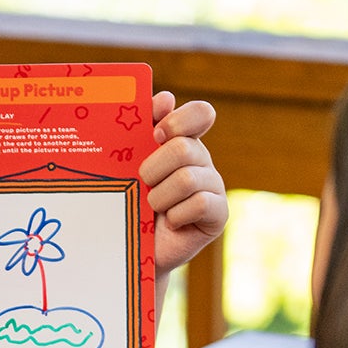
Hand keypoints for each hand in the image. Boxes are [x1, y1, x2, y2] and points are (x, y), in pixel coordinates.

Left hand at [142, 92, 227, 281]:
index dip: (179, 120)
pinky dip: (176, 215)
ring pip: (187, 178)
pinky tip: (171, 222)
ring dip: (160, 196)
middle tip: (143, 183)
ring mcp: (214, 187)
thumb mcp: (128, 165)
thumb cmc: (129, 202)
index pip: (200, 114)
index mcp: (184, 141)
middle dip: (154, 168)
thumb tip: (165, 98)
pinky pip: (200, 204)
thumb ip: (142, 129)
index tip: (156, 135)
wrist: (132, 249)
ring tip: (153, 208)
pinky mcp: (219, 214)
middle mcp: (202, 160)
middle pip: (184, 148)